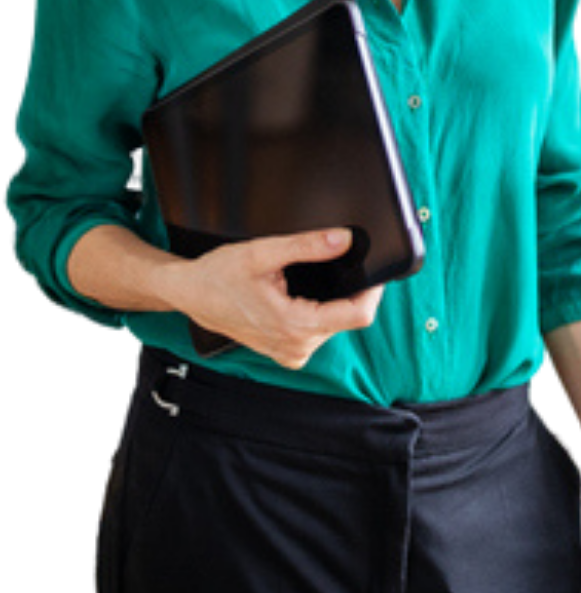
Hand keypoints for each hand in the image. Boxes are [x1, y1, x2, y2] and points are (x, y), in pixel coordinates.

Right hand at [168, 227, 384, 368]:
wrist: (192, 293)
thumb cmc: (219, 275)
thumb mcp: (264, 252)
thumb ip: (308, 246)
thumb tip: (343, 239)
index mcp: (294, 325)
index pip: (357, 315)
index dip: (372, 291)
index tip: (376, 270)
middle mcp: (296, 346)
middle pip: (346, 316)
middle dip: (346, 289)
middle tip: (331, 262)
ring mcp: (292, 352)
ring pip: (333, 323)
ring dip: (329, 300)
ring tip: (303, 279)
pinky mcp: (288, 351)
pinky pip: (317, 329)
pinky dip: (315, 309)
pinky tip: (296, 295)